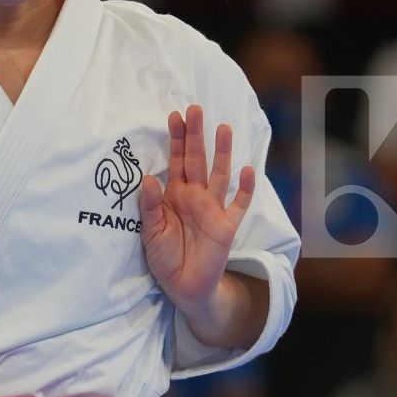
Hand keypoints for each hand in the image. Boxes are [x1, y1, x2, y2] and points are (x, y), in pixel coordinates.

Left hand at [138, 104, 256, 313]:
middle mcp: (195, 196)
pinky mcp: (227, 226)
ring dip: (222, 153)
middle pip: (197, 159)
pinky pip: (238, 205)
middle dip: (196, 135)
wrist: (183, 287)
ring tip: (224, 128)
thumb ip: (151, 206)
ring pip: (219, 175)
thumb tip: (148, 178)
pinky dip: (245, 189)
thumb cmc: (164, 257)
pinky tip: (248, 171)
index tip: (174, 115)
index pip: (176, 160)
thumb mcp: (150, 232)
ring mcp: (213, 209)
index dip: (175, 139)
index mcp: (175, 194)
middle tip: (195, 108)